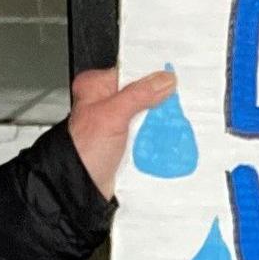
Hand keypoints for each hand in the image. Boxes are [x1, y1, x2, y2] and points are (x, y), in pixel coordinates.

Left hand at [60, 66, 179, 198]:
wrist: (81, 188)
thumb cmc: (83, 152)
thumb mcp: (112, 115)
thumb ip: (139, 94)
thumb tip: (164, 80)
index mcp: (96, 87)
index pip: (132, 71)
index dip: (154, 75)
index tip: (177, 78)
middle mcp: (107, 103)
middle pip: (144, 94)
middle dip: (162, 101)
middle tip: (177, 105)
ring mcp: (119, 124)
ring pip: (149, 116)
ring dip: (162, 122)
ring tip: (175, 124)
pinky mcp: (127, 143)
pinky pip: (149, 134)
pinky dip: (159, 138)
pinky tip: (169, 139)